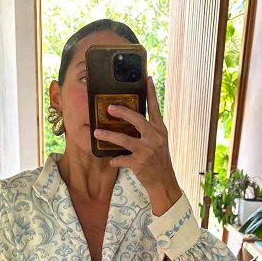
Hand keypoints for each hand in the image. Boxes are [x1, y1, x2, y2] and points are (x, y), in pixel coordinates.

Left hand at [93, 75, 181, 203]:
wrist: (164, 182)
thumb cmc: (159, 162)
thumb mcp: (159, 143)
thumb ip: (149, 131)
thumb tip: (134, 120)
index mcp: (160, 130)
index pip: (155, 108)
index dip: (151, 92)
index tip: (146, 78)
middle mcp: (155, 137)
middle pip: (137, 119)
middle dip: (122, 112)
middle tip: (109, 107)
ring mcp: (147, 150)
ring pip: (124, 139)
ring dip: (109, 136)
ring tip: (97, 132)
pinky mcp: (139, 163)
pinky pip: (122, 159)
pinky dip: (115, 160)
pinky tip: (111, 160)